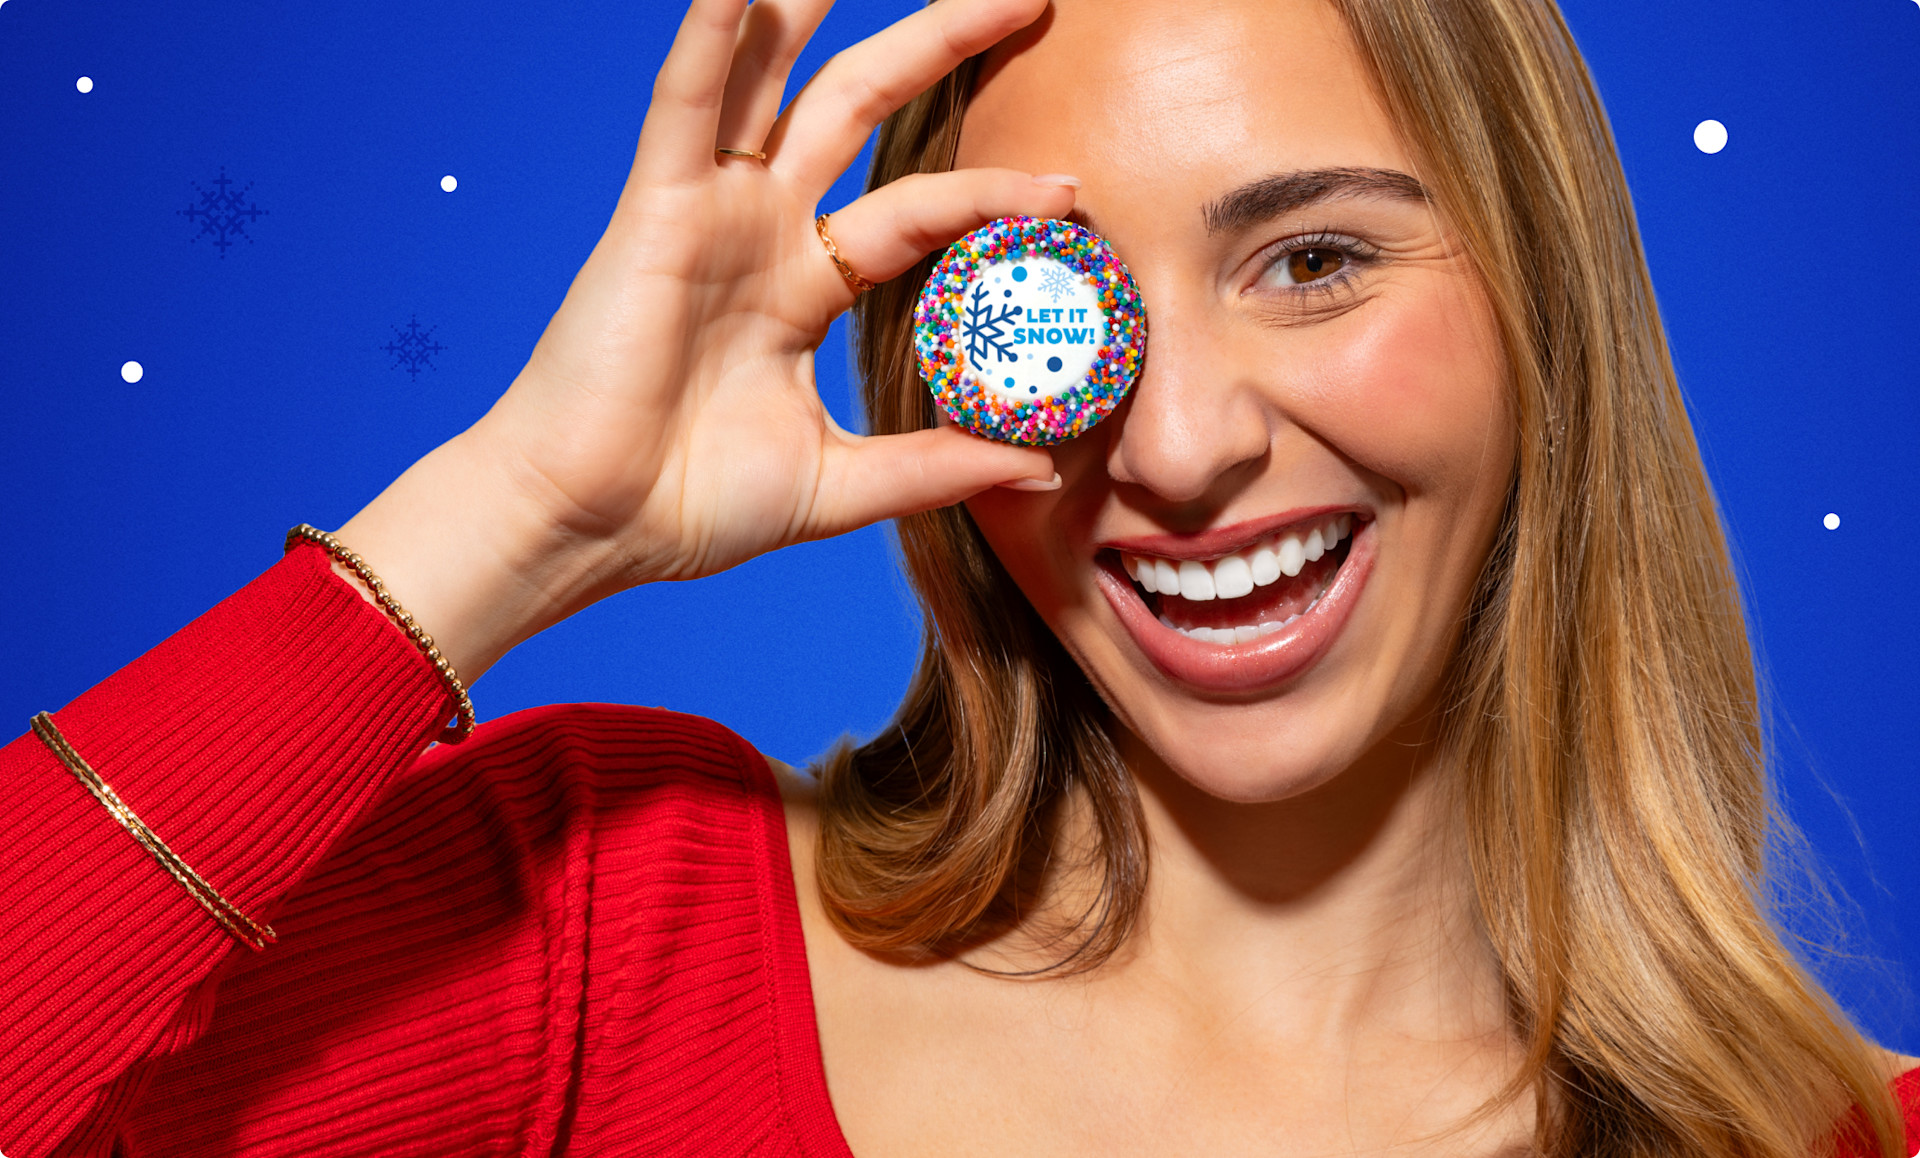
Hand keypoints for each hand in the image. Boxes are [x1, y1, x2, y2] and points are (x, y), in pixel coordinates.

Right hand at [338, 0, 1074, 680]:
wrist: (593, 528)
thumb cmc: (691, 507)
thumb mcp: (844, 482)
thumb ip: (938, 464)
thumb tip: (1042, 464)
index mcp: (804, 286)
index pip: (915, 210)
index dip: (990, 192)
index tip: (1069, 190)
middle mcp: (763, 231)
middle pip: (861, 107)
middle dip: (938, 44)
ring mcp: (711, 210)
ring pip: (778, 79)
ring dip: (816, 5)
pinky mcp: (656, 209)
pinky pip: (685, 104)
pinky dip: (710, 37)